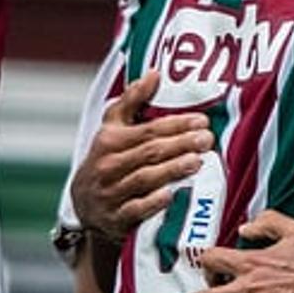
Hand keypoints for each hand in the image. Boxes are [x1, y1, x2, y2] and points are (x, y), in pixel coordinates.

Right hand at [70, 70, 211, 240]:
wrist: (86, 205)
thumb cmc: (108, 159)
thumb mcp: (113, 128)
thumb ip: (132, 100)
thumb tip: (154, 73)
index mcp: (109, 141)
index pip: (148, 130)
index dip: (176, 124)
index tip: (202, 121)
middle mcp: (108, 166)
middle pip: (150, 152)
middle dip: (181, 144)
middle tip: (207, 139)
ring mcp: (111, 194)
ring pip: (145, 178)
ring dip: (172, 169)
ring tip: (198, 161)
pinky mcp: (116, 219)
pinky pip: (135, 209)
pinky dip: (153, 202)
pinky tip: (172, 194)